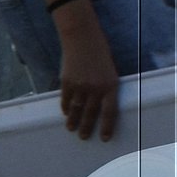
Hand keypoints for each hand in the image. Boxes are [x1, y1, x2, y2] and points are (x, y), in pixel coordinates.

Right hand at [56, 17, 120, 139]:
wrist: (82, 39)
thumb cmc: (98, 52)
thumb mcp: (108, 70)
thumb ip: (104, 87)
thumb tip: (96, 104)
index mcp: (110, 85)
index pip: (109, 112)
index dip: (106, 127)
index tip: (103, 138)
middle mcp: (95, 88)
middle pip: (90, 114)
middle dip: (86, 127)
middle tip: (83, 136)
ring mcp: (80, 86)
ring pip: (75, 109)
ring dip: (73, 121)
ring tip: (71, 129)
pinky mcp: (67, 83)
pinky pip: (65, 100)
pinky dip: (65, 108)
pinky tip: (65, 113)